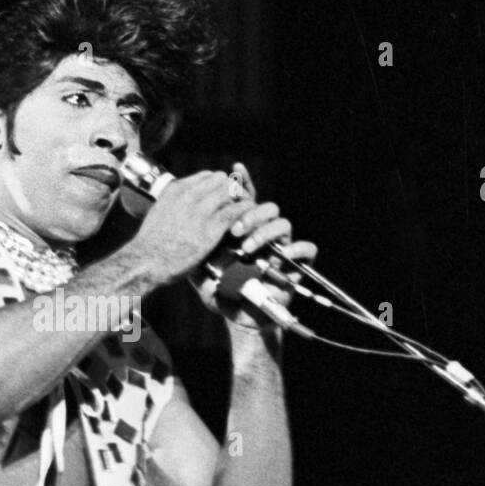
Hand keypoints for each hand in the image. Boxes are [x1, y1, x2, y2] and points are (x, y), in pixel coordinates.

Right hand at [131, 166, 269, 284]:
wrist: (147, 262)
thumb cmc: (151, 244)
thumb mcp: (159, 212)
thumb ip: (174, 204)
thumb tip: (183, 206)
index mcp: (176, 189)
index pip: (207, 176)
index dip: (217, 187)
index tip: (220, 199)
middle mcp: (189, 195)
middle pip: (222, 180)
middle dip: (231, 191)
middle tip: (234, 206)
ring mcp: (202, 210)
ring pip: (232, 191)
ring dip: (239, 201)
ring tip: (241, 215)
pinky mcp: (212, 228)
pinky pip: (237, 210)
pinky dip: (244, 214)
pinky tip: (244, 223)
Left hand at [193, 161, 318, 329]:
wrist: (239, 317)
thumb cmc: (221, 292)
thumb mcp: (201, 269)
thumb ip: (193, 248)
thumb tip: (178, 225)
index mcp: (244, 230)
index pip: (246, 201)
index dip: (243, 182)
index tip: (235, 168)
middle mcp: (264, 234)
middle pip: (266, 207)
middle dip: (250, 213)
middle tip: (234, 230)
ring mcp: (281, 247)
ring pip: (283, 223)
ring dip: (265, 232)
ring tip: (247, 247)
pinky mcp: (296, 266)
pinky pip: (306, 248)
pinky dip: (294, 249)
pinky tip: (276, 258)